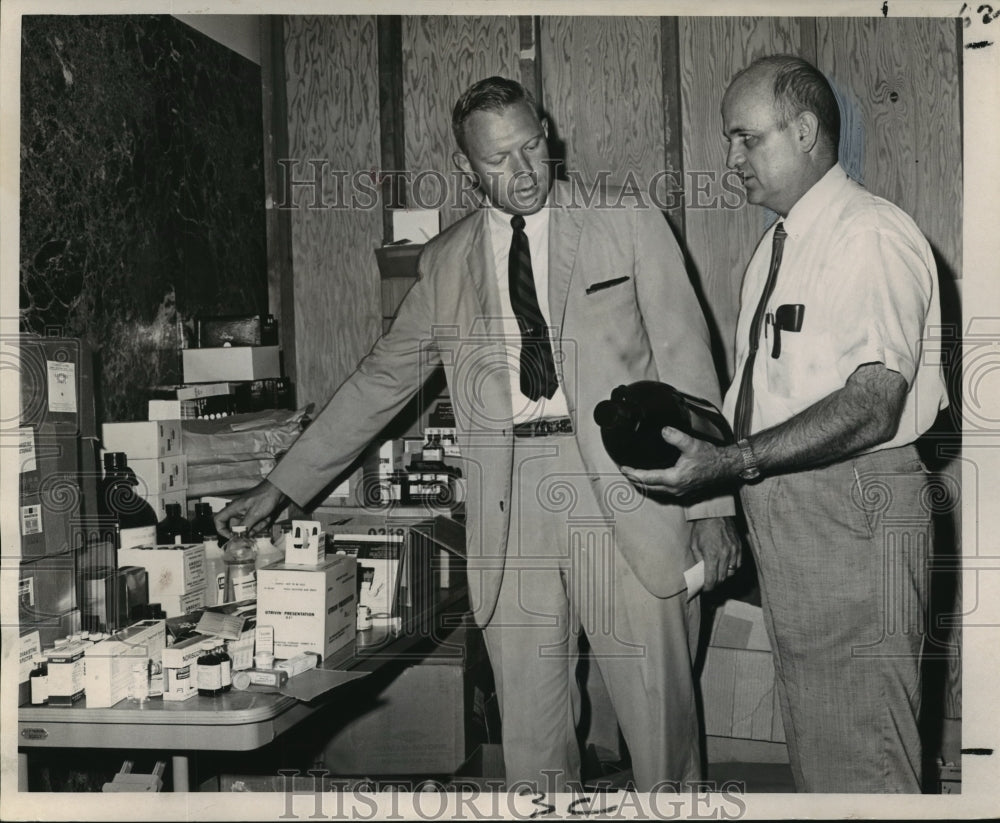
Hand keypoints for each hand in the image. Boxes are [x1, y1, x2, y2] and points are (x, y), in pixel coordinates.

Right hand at [214, 479, 288, 538]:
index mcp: (233, 508)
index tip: (231, 537)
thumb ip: (244, 526)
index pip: (219, 520)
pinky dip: (261, 523)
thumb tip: (237, 536)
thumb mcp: (254, 514)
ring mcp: (247, 512)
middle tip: (255, 529)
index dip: (221, 530)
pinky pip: (255, 523)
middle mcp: (238, 511)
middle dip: (246, 530)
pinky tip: (267, 518)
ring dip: (256, 526)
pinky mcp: (255, 513)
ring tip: (264, 519)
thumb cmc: (264, 497)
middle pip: (236, 526)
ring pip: (247, 526)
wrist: (277, 489)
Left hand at [621, 427, 739, 498]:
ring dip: (644, 484)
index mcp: (674, 479)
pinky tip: (652, 480)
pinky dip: (654, 486)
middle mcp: (675, 489)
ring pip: (656, 491)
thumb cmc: (711, 457)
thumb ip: (676, 437)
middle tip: (625, 471)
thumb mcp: (692, 444)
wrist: (727, 467)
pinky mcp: (684, 491)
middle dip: (635, 480)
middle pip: (649, 488)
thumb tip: (663, 431)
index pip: (648, 479)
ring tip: (634, 476)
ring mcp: (680, 492)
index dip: (633, 473)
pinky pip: (664, 492)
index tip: (623, 468)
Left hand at [690, 516, 741, 590]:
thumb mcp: (694, 544)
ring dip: (724, 576)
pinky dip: (732, 568)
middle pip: (722, 578)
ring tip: (717, 575)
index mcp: (712, 555)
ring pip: (731, 572)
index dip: (708, 588)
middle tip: (710, 584)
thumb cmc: (702, 528)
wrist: (716, 514)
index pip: (712, 579)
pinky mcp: (739, 547)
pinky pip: (738, 564)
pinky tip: (726, 566)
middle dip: (715, 583)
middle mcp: (725, 555)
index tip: (705, 589)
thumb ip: (698, 560)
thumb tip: (700, 573)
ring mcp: (734, 551)